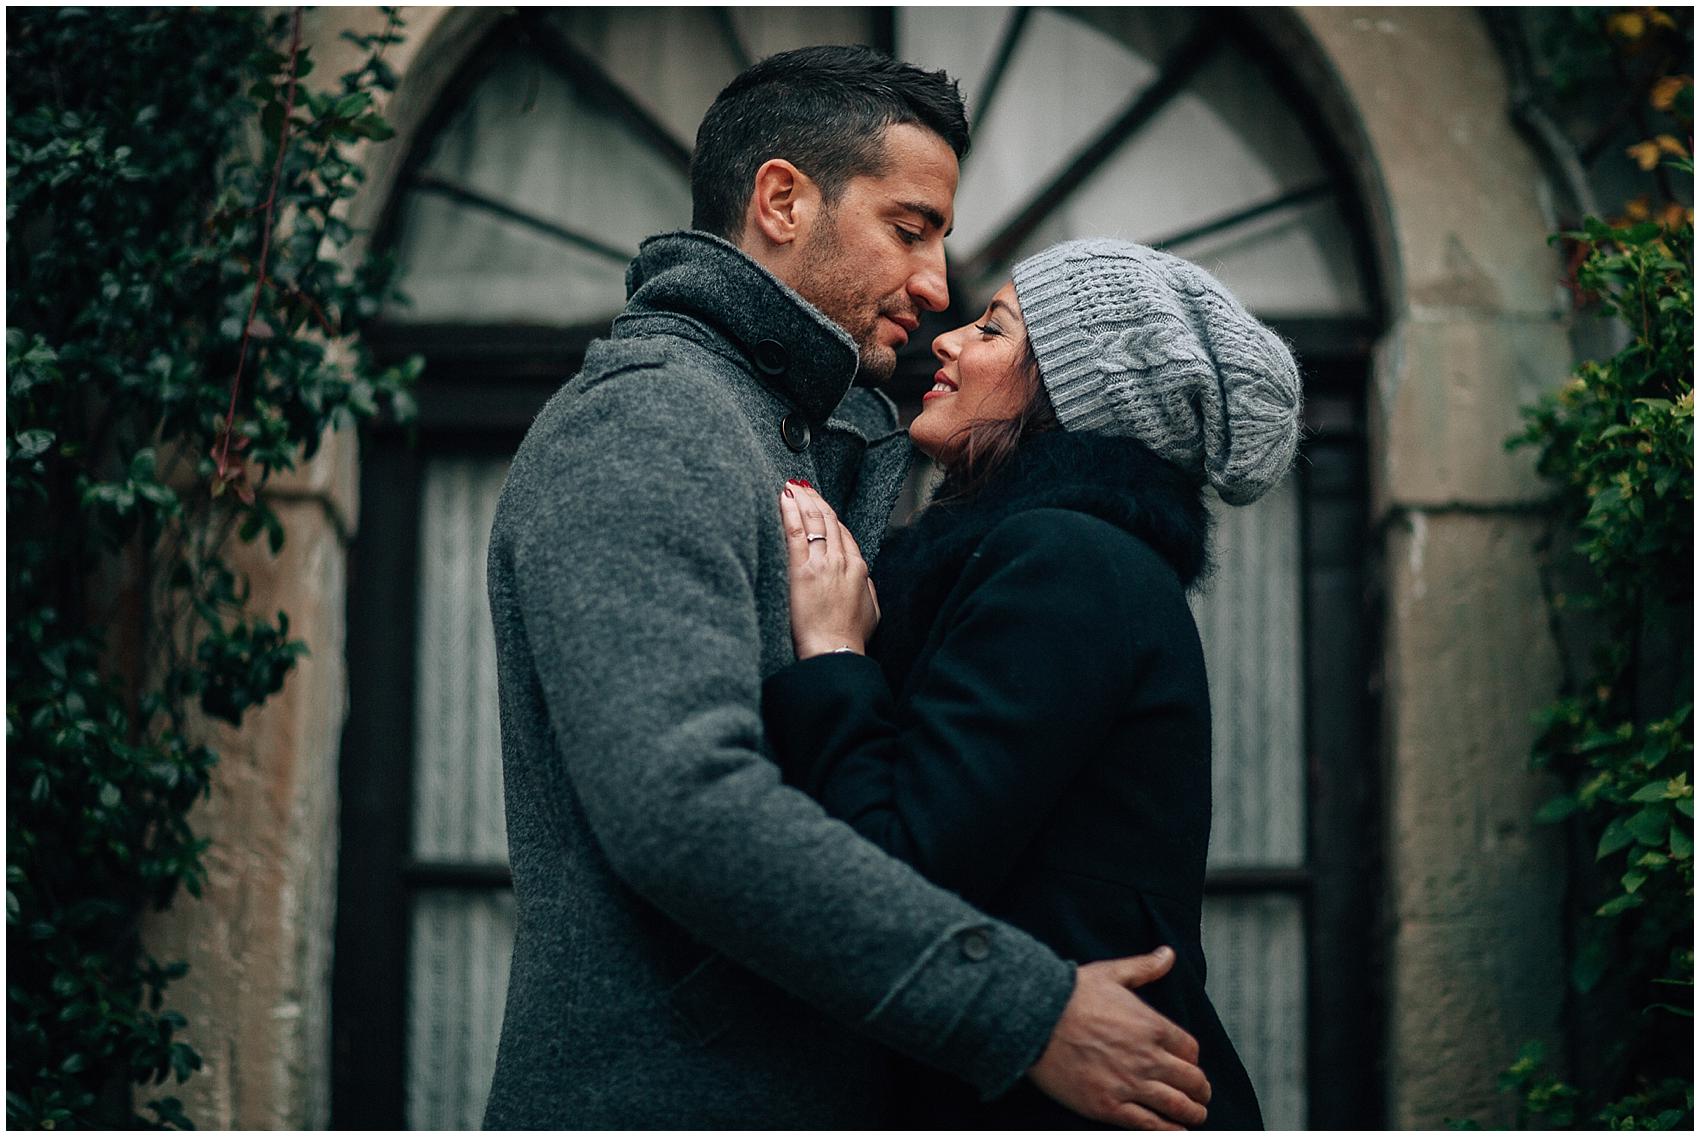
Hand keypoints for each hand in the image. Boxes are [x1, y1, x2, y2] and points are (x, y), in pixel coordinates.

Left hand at [779, 481, 879, 658]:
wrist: (835, 652)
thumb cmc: (850, 638)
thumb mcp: (871, 611)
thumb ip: (867, 589)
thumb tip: (864, 579)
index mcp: (858, 568)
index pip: (843, 532)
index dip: (830, 515)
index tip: (820, 505)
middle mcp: (842, 560)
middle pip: (829, 520)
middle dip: (815, 499)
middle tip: (803, 486)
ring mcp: (822, 563)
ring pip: (814, 520)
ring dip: (802, 499)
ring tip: (792, 486)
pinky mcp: (802, 570)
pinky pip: (796, 532)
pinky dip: (790, 512)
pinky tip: (784, 498)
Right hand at [1028, 947, 1210, 1129]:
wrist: (1035, 1019)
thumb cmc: (1071, 994)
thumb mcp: (1111, 973)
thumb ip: (1144, 967)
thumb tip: (1168, 954)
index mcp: (1153, 1026)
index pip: (1190, 1050)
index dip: (1192, 1059)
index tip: (1188, 1064)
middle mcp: (1148, 1058)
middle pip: (1191, 1080)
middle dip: (1200, 1090)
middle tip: (1201, 1095)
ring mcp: (1129, 1084)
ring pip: (1176, 1106)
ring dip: (1192, 1114)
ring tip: (1195, 1117)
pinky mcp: (1108, 1106)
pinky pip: (1148, 1124)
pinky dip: (1167, 1130)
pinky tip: (1174, 1131)